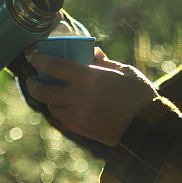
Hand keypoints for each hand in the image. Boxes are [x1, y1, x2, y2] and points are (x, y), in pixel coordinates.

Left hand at [25, 49, 158, 146]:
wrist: (148, 128)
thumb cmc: (140, 94)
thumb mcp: (124, 71)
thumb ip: (103, 62)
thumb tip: (92, 52)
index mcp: (89, 78)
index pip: (54, 66)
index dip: (39, 59)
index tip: (34, 56)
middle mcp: (79, 98)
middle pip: (43, 91)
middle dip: (34, 83)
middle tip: (33, 79)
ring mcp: (79, 116)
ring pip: (52, 107)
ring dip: (47, 99)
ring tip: (51, 92)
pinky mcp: (82, 130)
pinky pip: (63, 120)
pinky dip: (60, 111)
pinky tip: (65, 106)